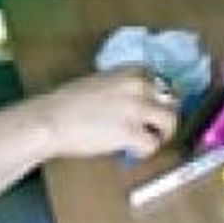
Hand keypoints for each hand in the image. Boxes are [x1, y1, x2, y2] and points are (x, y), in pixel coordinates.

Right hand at [43, 67, 179, 161]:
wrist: (51, 119)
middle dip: (164, 117)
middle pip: (172, 101)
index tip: (152, 110)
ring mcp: (137, 108)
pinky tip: (130, 151)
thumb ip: (124, 87)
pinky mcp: (130, 132)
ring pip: (170, 121)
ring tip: (147, 141)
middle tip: (154, 129)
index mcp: (131, 71)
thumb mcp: (102, 82)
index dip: (159, 99)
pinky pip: (152, 144)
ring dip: (161, 134)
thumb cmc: (69, 102)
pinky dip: (144, 151)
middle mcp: (139, 85)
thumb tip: (139, 102)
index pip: (162, 82)